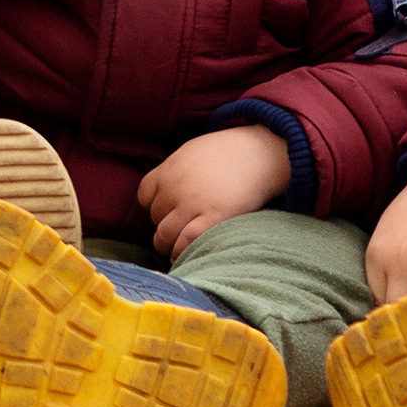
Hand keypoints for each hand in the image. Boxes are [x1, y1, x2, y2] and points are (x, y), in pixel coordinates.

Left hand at [140, 125, 292, 258]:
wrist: (261, 153)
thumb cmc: (229, 153)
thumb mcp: (193, 152)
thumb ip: (174, 172)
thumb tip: (161, 195)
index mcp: (170, 168)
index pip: (145, 195)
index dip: (155, 204)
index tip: (170, 209)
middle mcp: (176, 186)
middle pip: (155, 217)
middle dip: (165, 223)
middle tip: (182, 226)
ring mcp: (192, 204)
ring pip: (163, 235)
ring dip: (167, 244)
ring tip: (178, 247)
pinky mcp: (212, 219)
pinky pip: (184, 243)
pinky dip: (179, 252)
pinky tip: (185, 254)